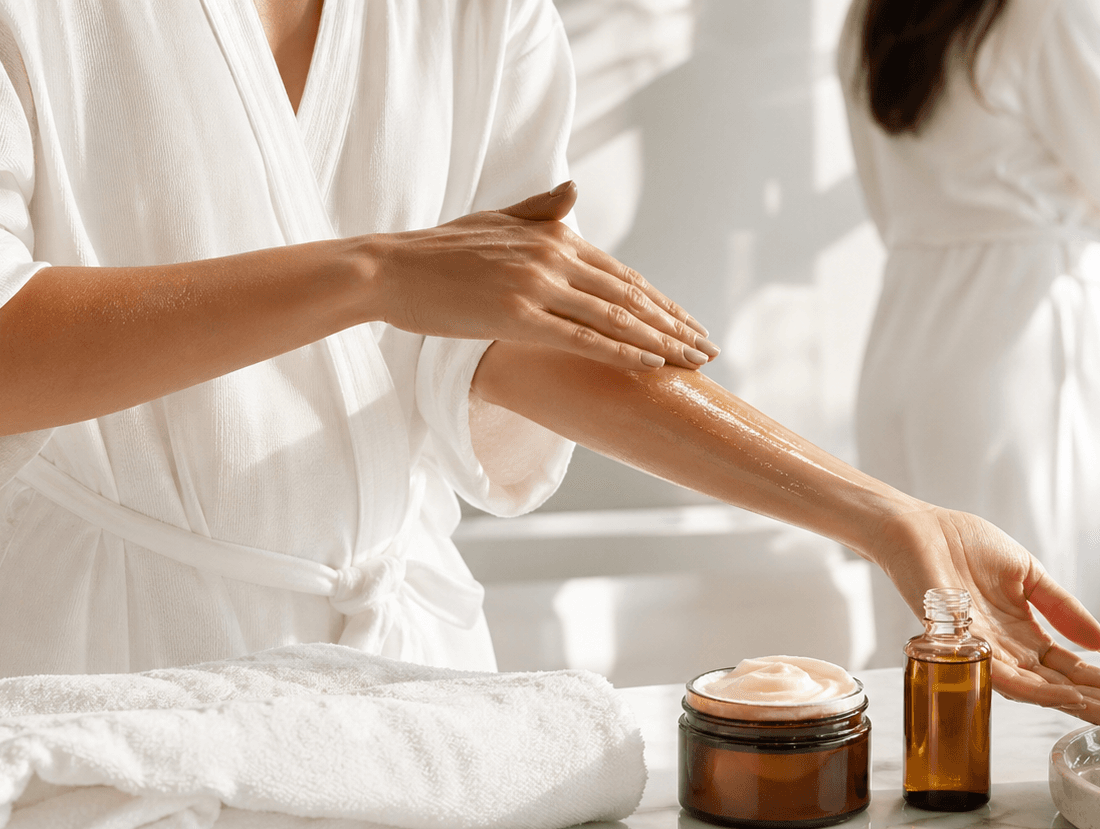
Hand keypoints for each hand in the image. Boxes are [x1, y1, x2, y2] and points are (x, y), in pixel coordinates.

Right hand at [375, 181, 717, 369]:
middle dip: (675, 325)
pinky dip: (621, 352)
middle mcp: (554, 257)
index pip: (623, 275)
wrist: (391, 267)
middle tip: (708, 349)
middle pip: (631, 297)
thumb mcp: (496, 220)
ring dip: (661, 342)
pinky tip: (650, 365)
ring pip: (615, 318)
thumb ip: (541, 210)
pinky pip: (581, 338)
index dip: (662, 302)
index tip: (690, 324)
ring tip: (693, 363)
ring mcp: (536, 287)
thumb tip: (574, 192)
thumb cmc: (440, 250)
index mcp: (554, 237)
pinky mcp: (516, 317)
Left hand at [870, 505, 1099, 731]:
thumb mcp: (1029, 575)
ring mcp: (987, 654)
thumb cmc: (965, 546)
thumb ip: (1063, 608)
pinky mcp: (966, 647)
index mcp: (1025, 634)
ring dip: (1079, 704)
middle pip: (1063, 687)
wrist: (921, 531)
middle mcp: (1008, 652)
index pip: (1073, 668)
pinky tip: (1067, 699)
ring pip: (1039, 691)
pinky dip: (1037, 690)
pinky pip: (1004, 676)